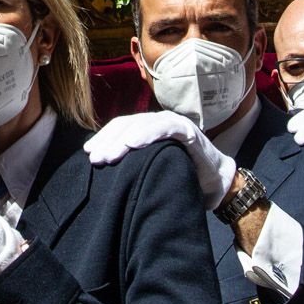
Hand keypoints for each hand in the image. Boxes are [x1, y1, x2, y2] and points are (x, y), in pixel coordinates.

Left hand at [84, 110, 234, 209]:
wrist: (216, 181)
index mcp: (146, 129)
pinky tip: (133, 143)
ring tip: (109, 155)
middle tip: (94, 158)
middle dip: (108, 141)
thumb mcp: (151, 169)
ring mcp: (172, 123)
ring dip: (123, 139)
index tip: (88, 153)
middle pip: (126, 125)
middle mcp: (157, 122)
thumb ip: (133, 166)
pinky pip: (164, 128)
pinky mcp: (186, 130)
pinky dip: (148, 134)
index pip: (120, 128)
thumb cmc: (181, 176)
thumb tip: (105, 173)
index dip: (103, 138)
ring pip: (142, 125)